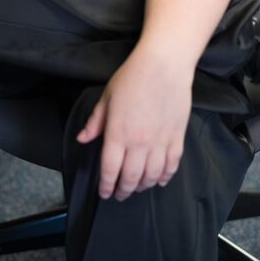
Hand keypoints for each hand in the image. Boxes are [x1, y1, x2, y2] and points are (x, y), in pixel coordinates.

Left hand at [76, 47, 191, 200]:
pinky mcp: (177, 138)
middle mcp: (139, 143)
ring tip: (137, 188)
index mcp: (118, 133)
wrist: (163, 66)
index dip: (106, 185)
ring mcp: (160, 142)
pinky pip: (171, 166)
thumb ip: (95, 122)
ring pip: (151, 176)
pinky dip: (165, 177)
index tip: (104, 193)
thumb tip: (83, 139)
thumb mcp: (107, 97)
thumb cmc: (132, 77)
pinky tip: (159, 180)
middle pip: (131, 178)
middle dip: (123, 190)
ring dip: (143, 186)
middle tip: (119, 195)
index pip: (110, 169)